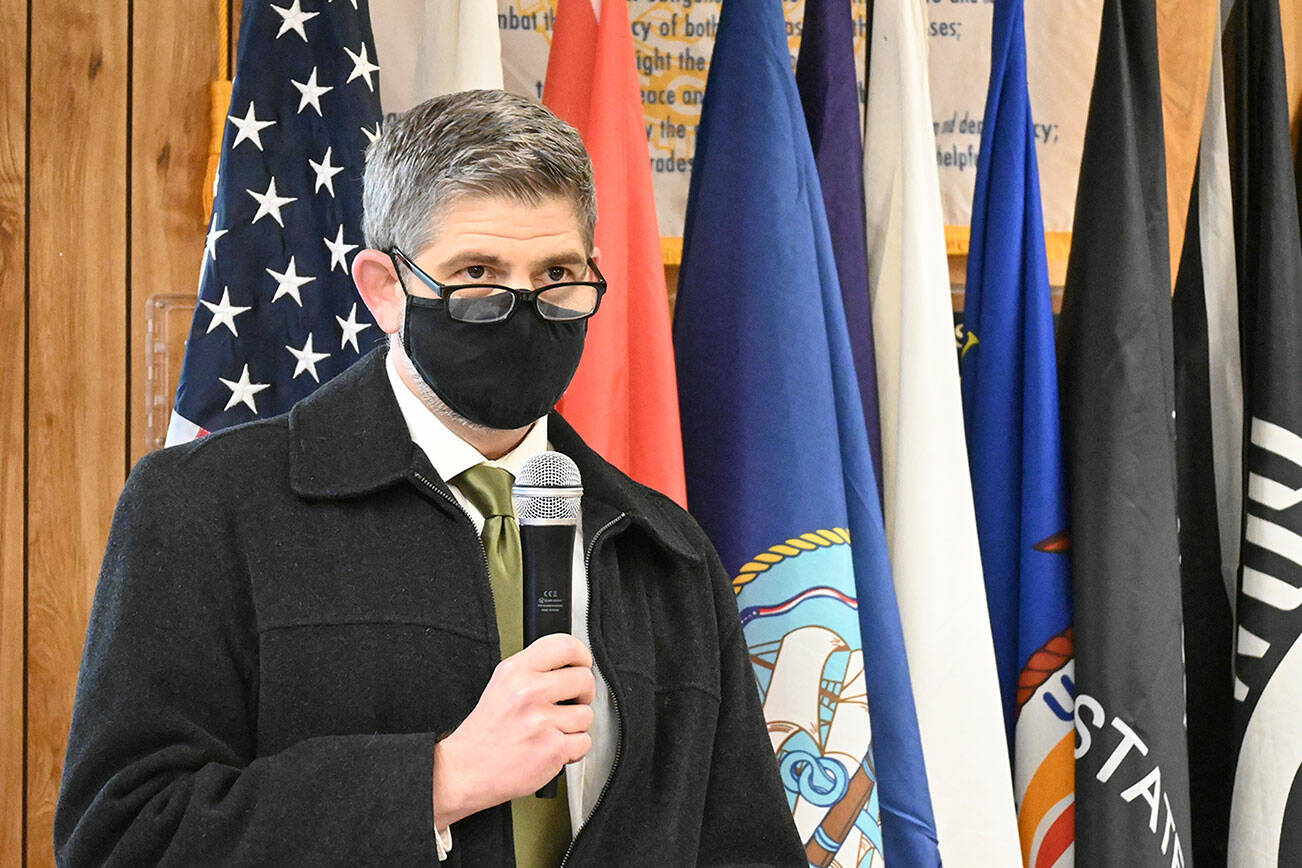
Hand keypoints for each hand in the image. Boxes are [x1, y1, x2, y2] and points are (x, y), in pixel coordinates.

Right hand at [432, 633, 595, 827]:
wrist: (465, 771)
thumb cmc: (486, 732)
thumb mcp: (501, 686)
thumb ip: (534, 671)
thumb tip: (573, 666)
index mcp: (515, 671)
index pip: (565, 646)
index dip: (582, 655)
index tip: (583, 665)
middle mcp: (528, 692)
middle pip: (584, 679)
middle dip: (584, 694)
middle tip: (570, 703)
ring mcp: (541, 721)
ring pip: (586, 714)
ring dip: (575, 726)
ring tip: (552, 731)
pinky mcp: (552, 749)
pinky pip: (584, 742)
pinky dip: (573, 750)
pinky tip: (552, 748)